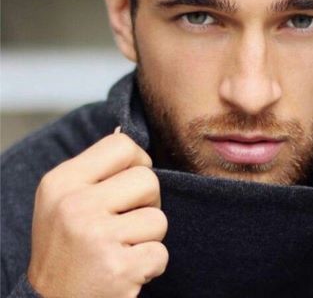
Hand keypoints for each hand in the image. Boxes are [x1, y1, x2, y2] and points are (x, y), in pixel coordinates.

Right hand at [27, 131, 168, 297]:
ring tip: (122, 248)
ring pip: (158, 219)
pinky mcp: (117, 269)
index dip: (138, 161)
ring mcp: (96, 237)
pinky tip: (126, 270)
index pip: (121, 145)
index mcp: (62, 182)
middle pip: (148, 180)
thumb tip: (126, 134)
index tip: (131, 183)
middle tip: (127, 222)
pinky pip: (160, 254)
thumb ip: (94, 170)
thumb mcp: (61, 199)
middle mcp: (75, 206)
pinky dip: (150, 266)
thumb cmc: (63, 247)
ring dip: (148, 238)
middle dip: (147, 203)